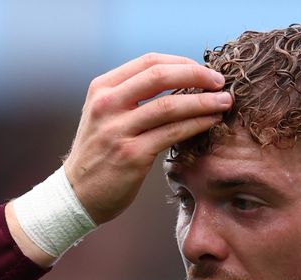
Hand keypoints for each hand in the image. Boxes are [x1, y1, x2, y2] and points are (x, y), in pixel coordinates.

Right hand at [64, 53, 230, 223]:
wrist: (76, 195)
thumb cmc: (98, 154)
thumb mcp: (105, 116)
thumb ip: (131, 97)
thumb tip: (179, 81)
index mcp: (102, 89)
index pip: (149, 62)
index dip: (182, 63)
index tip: (203, 71)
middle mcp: (107, 105)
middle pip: (160, 76)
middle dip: (197, 75)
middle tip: (220, 82)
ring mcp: (118, 130)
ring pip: (170, 105)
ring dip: (204, 101)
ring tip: (224, 102)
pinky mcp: (131, 155)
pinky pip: (172, 133)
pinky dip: (196, 124)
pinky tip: (211, 122)